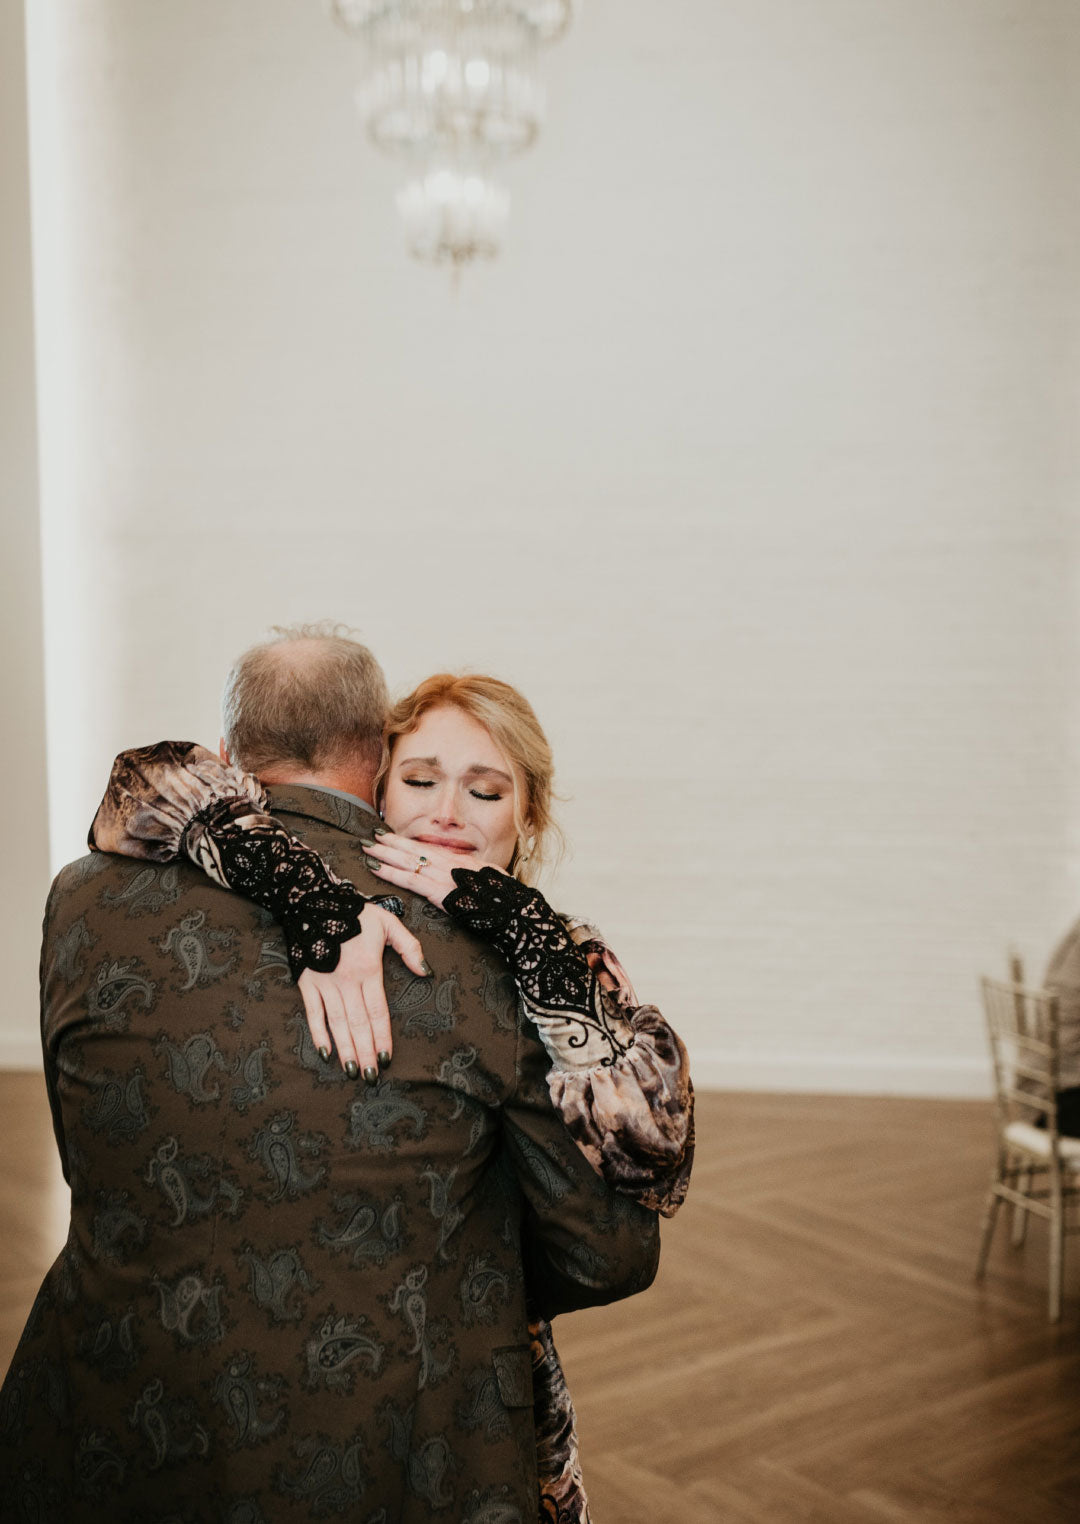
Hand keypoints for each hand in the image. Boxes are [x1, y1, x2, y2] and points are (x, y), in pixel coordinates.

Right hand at [297, 900, 427, 1079]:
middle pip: (359, 1024)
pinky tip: (326, 1053)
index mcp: (368, 968)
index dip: (383, 1037)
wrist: (312, 900)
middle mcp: (346, 980)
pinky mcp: (306, 982)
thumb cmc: (354, 912)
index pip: (378, 1011)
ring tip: (353, 1071)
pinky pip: (313, 1013)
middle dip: (365, 1052)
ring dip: (345, 1050)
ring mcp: (324, 983)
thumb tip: (425, 972)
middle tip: (372, 1077)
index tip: (387, 1058)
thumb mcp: (388, 922)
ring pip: (337, 1024)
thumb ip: (409, 947)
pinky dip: (318, 1034)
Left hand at [361, 830, 503, 909]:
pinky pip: (410, 880)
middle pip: (416, 850)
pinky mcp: (440, 891)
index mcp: (463, 863)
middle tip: (372, 836)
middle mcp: (451, 864)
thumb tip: (469, 874)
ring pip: (408, 861)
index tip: (395, 838)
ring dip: (385, 854)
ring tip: (368, 848)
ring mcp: (445, 876)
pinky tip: (376, 868)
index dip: (411, 844)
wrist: (516, 912)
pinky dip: (391, 873)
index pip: (430, 850)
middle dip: (392, 843)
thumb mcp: (493, 882)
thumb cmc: (508, 902)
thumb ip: (476, 877)